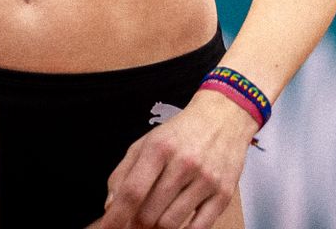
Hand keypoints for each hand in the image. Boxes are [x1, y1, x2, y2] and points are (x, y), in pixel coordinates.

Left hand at [89, 90, 255, 228]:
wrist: (225, 117)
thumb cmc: (182, 132)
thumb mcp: (147, 142)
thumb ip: (123, 172)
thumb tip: (111, 206)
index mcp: (160, 148)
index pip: (133, 191)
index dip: (116, 217)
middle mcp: (184, 163)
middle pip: (149, 213)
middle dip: (136, 223)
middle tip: (135, 221)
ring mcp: (207, 180)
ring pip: (170, 223)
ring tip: (155, 219)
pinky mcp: (224, 193)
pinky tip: (176, 226)